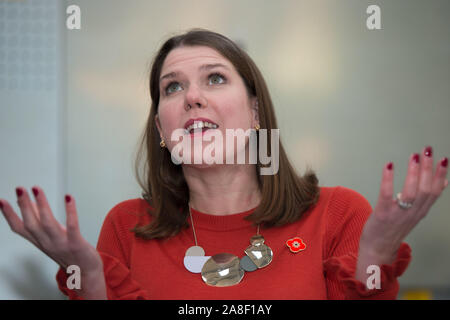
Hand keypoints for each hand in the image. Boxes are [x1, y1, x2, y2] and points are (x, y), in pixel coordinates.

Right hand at [0, 186, 102, 284]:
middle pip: (31, 224)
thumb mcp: (50, 237)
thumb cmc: (69, 252)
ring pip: (47, 224)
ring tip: (37, 189)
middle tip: (20, 189)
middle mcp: (46, 243)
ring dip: (42, 205)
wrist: (85, 273)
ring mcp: (61, 244)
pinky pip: (72, 226)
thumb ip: (41, 221)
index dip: (9, 215)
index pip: (19, 228)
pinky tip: (68, 197)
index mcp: (39, 241)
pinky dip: (70, 211)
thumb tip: (32, 202)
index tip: (1, 201)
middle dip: (24, 206)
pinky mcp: (76, 243)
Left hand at [360, 146, 447, 261]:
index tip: (444, 159)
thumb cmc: (394, 228)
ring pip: (411, 192)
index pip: (435, 191)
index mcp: (421, 211)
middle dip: (428, 168)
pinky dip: (388, 179)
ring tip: (413, 156)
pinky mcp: (382, 214)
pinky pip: (387, 195)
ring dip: (413, 173)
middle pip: (426, 189)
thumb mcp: (415, 213)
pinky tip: (389, 166)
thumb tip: (444, 182)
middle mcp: (413, 213)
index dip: (441, 175)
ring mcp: (398, 214)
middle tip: (427, 150)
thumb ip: (427, 199)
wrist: (378, 249)